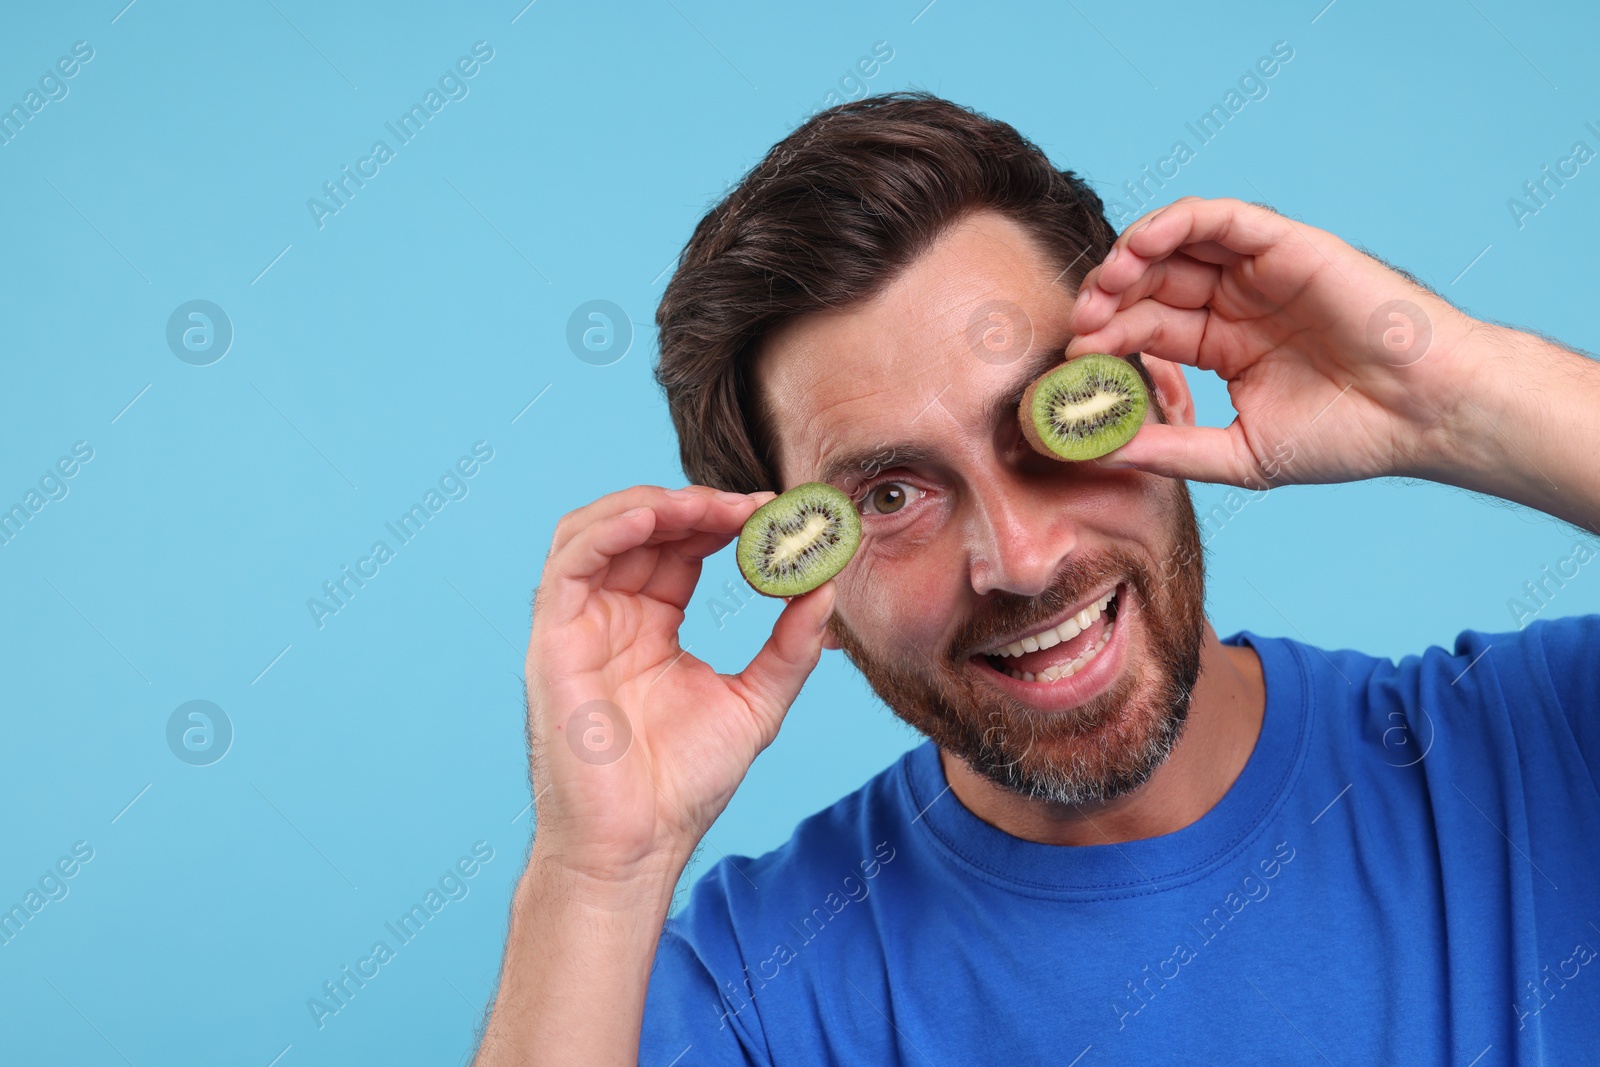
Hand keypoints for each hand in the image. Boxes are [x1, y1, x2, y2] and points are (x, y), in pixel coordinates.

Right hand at [525, 485, 834, 885]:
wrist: (637, 846)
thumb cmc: (684, 785)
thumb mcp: (756, 701)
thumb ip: (790, 644)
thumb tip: (826, 587)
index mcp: (650, 626)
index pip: (682, 548)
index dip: (724, 520)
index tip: (776, 513)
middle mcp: (610, 616)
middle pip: (644, 528)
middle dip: (698, 505)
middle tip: (755, 506)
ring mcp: (578, 625)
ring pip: (599, 530)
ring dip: (653, 503)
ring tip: (709, 505)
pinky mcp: (552, 640)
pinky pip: (569, 563)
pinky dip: (609, 528)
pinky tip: (657, 516)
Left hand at [1065, 196, 1476, 487]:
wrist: (1423, 414)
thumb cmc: (1349, 436)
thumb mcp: (1240, 453)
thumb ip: (1171, 448)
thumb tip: (1099, 454)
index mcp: (1226, 345)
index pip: (1150, 330)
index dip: (1108, 340)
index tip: (1074, 362)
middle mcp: (1238, 302)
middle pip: (1153, 284)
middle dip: (1109, 300)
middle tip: (1079, 324)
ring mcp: (1260, 272)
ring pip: (1177, 244)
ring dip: (1131, 257)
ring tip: (1103, 286)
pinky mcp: (1285, 245)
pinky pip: (1220, 218)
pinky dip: (1175, 221)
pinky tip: (1141, 245)